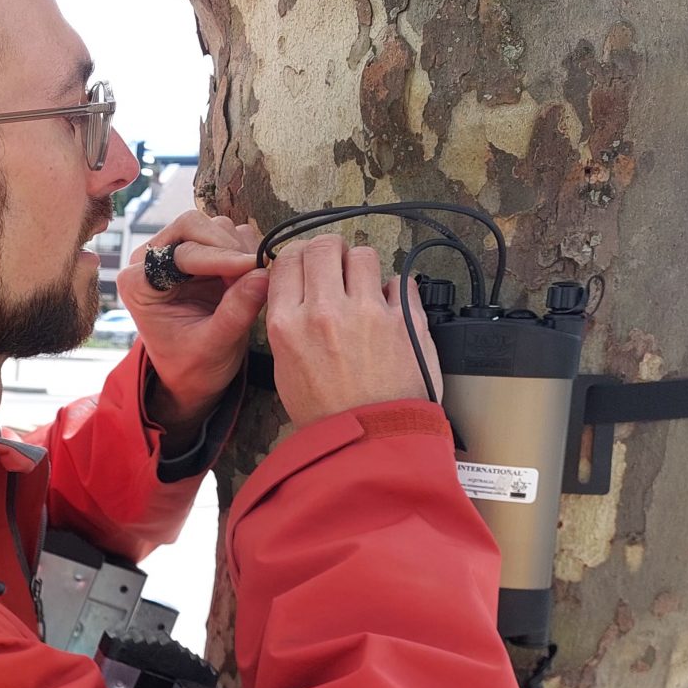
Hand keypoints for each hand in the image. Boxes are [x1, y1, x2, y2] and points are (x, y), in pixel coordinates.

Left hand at [116, 212, 269, 431]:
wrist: (193, 376)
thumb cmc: (192, 367)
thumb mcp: (214, 347)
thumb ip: (235, 313)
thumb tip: (263, 275)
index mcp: (138, 282)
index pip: (179, 251)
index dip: (218, 256)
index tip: (252, 268)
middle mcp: (152, 259)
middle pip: (193, 225)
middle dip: (229, 248)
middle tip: (254, 275)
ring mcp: (178, 251)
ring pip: (215, 227)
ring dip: (240, 250)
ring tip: (247, 286)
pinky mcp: (203, 253)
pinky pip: (231, 236)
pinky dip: (247, 251)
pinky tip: (248, 281)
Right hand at [262, 234, 441, 429]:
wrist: (367, 440)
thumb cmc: (326, 414)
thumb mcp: (285, 368)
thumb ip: (288, 324)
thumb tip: (296, 292)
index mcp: (287, 323)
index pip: (288, 260)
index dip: (298, 257)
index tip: (305, 264)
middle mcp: (324, 311)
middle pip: (324, 246)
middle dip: (329, 252)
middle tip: (335, 266)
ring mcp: (366, 312)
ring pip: (363, 254)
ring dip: (362, 266)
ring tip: (364, 285)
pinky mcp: (403, 319)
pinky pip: (399, 281)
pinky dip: (394, 289)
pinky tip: (389, 307)